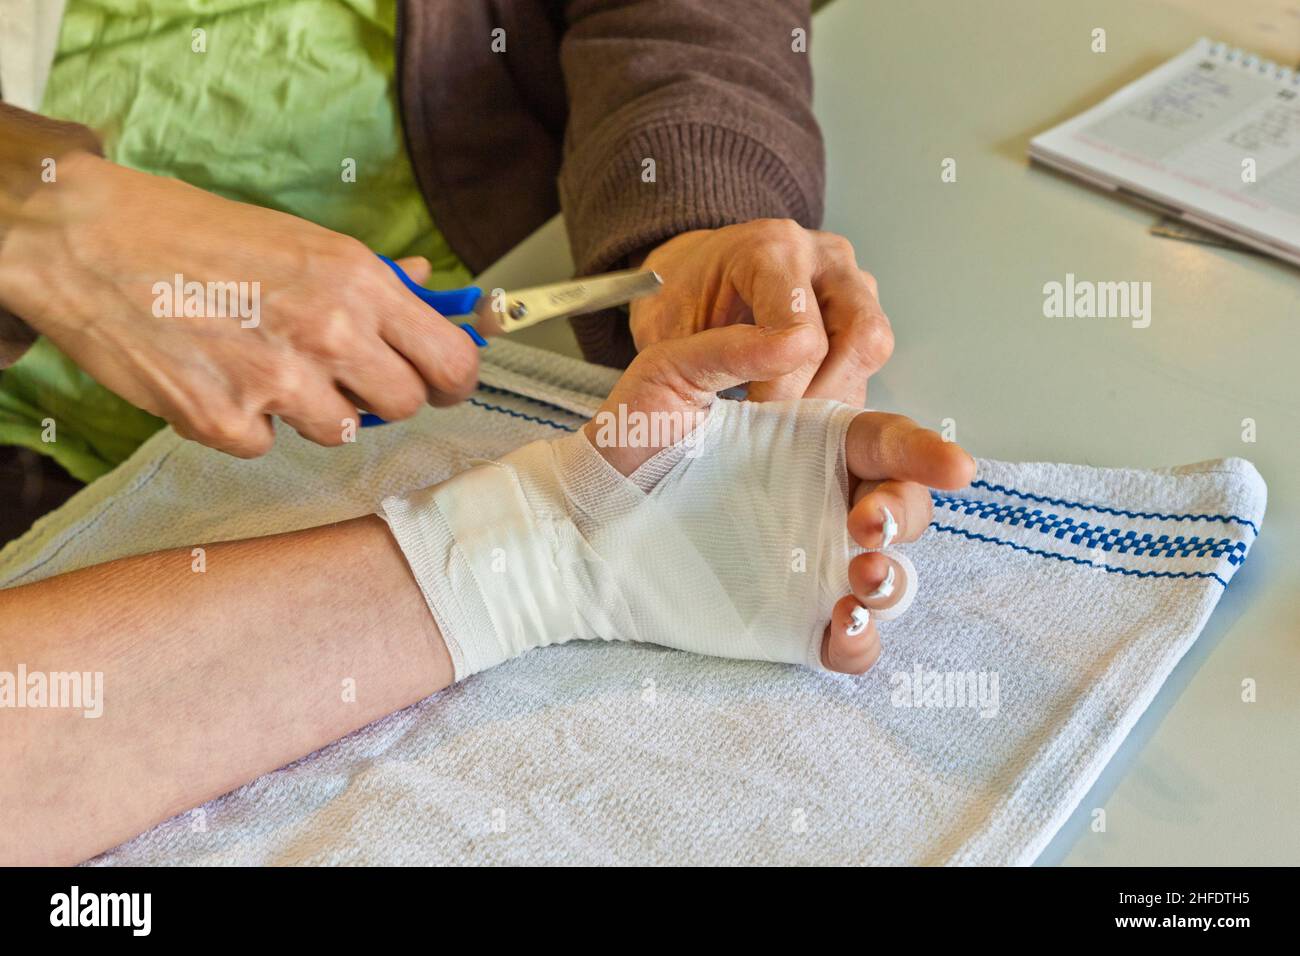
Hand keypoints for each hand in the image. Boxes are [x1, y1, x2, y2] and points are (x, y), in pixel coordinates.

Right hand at [0, 152, 478, 456]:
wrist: (90, 243)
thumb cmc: (197, 235)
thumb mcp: (301, 239)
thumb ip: (374, 278)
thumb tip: (429, 287)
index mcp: (358, 280)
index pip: (451, 360)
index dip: (452, 380)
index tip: (438, 384)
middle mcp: (329, 332)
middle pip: (405, 405)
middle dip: (381, 397)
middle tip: (343, 375)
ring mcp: (278, 383)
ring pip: (341, 432)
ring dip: (313, 410)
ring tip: (265, 365)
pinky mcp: (225, 422)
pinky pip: (267, 445)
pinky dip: (246, 423)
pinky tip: (216, 378)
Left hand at [586, 323, 973, 674]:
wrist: (581, 517)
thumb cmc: (627, 442)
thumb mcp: (669, 375)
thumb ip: (729, 349)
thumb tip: (797, 330)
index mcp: (809, 443)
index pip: (885, 442)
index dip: (925, 453)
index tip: (953, 466)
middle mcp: (820, 501)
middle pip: (901, 509)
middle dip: (903, 516)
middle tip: (864, 523)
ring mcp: (809, 563)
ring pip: (889, 576)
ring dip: (893, 581)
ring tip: (859, 578)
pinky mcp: (788, 618)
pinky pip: (847, 640)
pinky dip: (861, 644)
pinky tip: (842, 630)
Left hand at [629, 219, 892, 405]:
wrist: (691, 274)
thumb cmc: (678, 302)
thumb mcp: (672, 331)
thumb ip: (718, 357)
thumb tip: (778, 392)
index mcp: (772, 250)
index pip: (805, 333)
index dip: (782, 386)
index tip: (751, 407)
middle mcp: (823, 255)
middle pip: (862, 336)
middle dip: (821, 393)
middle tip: (777, 418)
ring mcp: (850, 277)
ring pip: (873, 350)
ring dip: (835, 393)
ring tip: (785, 410)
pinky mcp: (860, 302)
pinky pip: (866, 359)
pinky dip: (837, 389)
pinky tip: (797, 400)